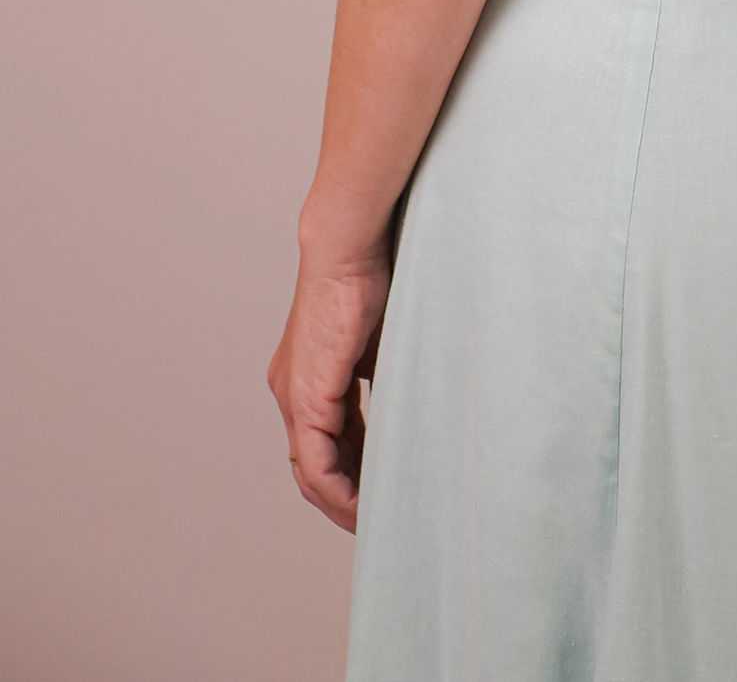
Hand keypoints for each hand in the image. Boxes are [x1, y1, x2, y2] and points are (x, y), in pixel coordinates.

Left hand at [268, 242, 390, 531]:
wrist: (349, 246)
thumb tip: (411, 411)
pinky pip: (317, 464)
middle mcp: (292, 392)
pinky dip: (339, 490)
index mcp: (309, 378)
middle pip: (315, 468)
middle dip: (348, 499)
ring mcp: (295, 396)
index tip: (383, 492)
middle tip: (381, 519)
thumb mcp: (383, 343)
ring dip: (344, 503)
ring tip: (376, 521)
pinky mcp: (307, 397)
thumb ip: (386, 378)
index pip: (326, 443)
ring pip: (312, 474)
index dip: (353, 475)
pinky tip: (365, 505)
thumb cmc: (372, 279)